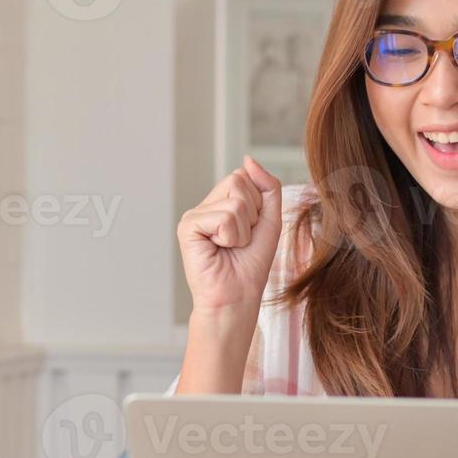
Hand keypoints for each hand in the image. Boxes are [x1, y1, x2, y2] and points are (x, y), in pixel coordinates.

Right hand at [177, 156, 282, 316]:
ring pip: (234, 201)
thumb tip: (248, 160)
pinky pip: (224, 217)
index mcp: (221, 202)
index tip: (250, 230)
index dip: (258, 204)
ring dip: (242, 230)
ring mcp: (194, 215)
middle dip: (251, 214)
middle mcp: (206, 205)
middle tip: (239, 240)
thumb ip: (266, 187)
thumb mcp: (270, 220)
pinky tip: (219, 249)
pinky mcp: (187, 226)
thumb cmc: (251, 264)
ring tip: (230, 247)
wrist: (237, 297)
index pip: (244, 177)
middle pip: (238, 182)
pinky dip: (231, 237)